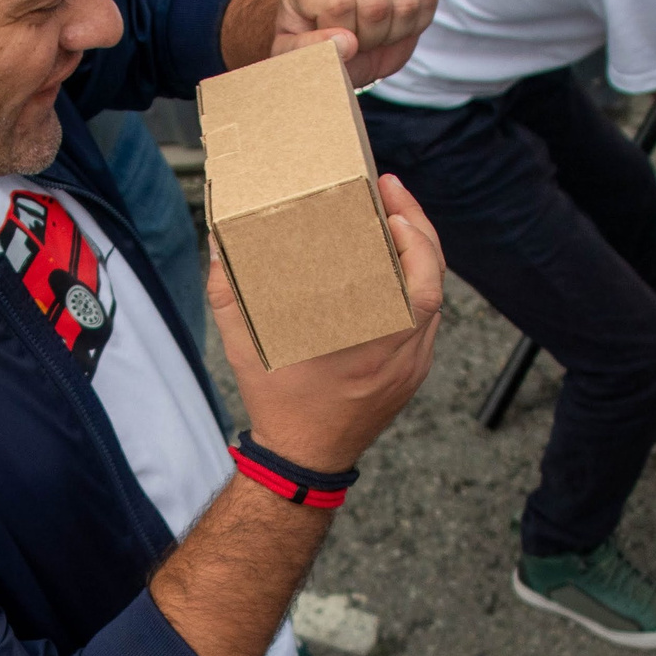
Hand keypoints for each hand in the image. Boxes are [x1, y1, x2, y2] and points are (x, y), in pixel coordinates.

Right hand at [213, 172, 444, 472]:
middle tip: (392, 193)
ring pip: (434, 299)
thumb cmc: (278, 406)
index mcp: (372, 347)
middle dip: (419, 230)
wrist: (303, 461)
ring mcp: (412, 367)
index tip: (392, 208)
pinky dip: (414, 285)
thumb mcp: (245, 347)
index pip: (420, 285)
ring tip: (394, 218)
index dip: (415, 240)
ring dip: (419, 255)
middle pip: (434, 282)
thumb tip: (220, 244)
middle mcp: (402, 356)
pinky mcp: (410, 374)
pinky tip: (394, 263)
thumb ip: (229, 292)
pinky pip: (424, 320)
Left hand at [275, 0, 439, 87]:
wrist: (330, 29)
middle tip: (356, 40)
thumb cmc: (312, 45)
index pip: (339, 5)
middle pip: (377, 4)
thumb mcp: (296, 57)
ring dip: (395, 31)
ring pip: (406, 1)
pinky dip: (417, 20)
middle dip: (371, 38)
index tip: (333, 41)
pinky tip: (394, 23)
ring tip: (373, 32)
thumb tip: (347, 42)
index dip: (343, 38)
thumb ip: (309, 52)